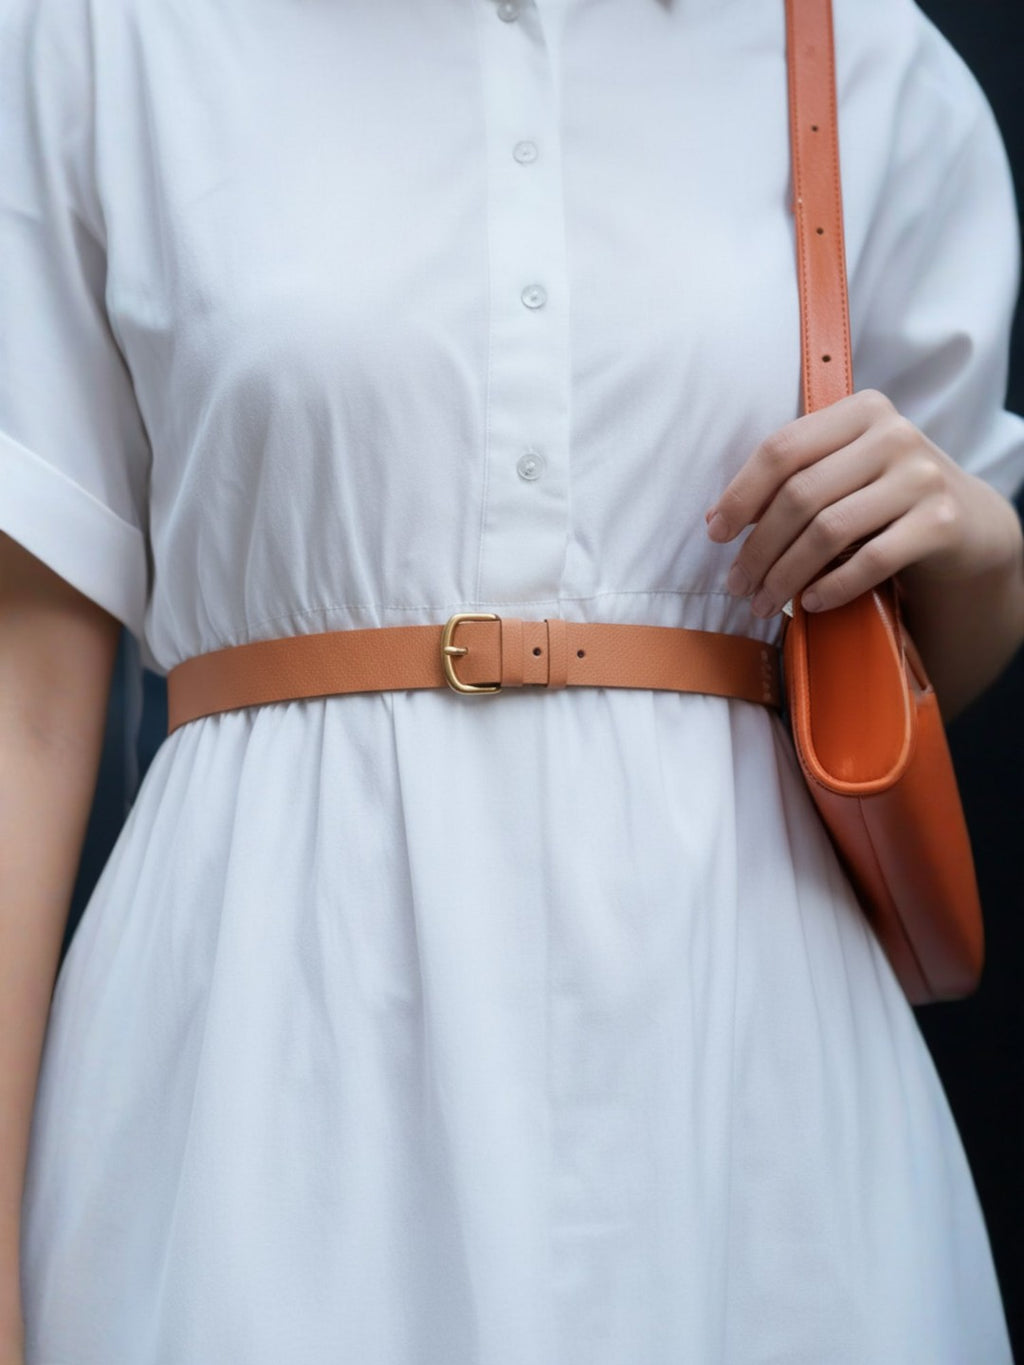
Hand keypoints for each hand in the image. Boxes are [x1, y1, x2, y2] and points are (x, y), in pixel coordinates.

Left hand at [704, 388, 1021, 617]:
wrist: (969, 524)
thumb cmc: (886, 497)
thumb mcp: (844, 471)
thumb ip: (792, 479)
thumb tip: (719, 519)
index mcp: (860, 411)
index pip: (782, 449)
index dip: (740, 495)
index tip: (715, 535)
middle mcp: (893, 435)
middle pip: (800, 495)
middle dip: (758, 548)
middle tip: (736, 585)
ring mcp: (921, 477)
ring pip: (829, 530)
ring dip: (786, 575)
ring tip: (763, 602)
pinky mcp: (941, 522)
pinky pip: (871, 560)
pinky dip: (833, 586)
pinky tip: (811, 604)